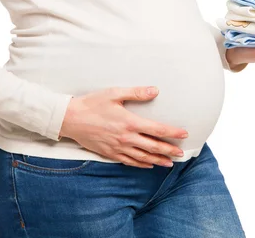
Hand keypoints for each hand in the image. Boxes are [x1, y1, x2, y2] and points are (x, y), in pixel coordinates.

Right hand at [59, 86, 187, 168]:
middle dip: (169, 150)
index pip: (157, 129)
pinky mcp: (110, 153)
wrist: (70, 119)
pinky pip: (129, 161)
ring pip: (143, 157)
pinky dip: (141, 164)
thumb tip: (155, 90)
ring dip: (158, 160)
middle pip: (153, 146)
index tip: (184, 134)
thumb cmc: (92, 104)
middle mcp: (126, 138)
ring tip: (169, 162)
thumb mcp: (114, 93)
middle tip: (181, 153)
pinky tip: (148, 164)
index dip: (172, 132)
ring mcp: (118, 148)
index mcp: (130, 122)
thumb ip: (136, 93)